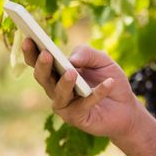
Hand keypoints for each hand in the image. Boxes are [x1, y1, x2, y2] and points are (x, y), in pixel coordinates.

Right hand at [22, 39, 143, 139]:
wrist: (127, 107)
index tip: (28, 38)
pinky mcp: (78, 118)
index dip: (31, 51)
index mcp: (57, 73)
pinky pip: (85, 104)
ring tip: (72, 73)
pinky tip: (109, 83)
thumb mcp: (103, 61)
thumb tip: (71, 59)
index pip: (38, 62)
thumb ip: (87, 54)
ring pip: (59, 94)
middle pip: (43, 78)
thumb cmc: (110, 80)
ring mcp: (65, 106)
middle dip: (43, 66)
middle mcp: (56, 90)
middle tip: (46, 54)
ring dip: (65, 83)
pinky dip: (97, 93)